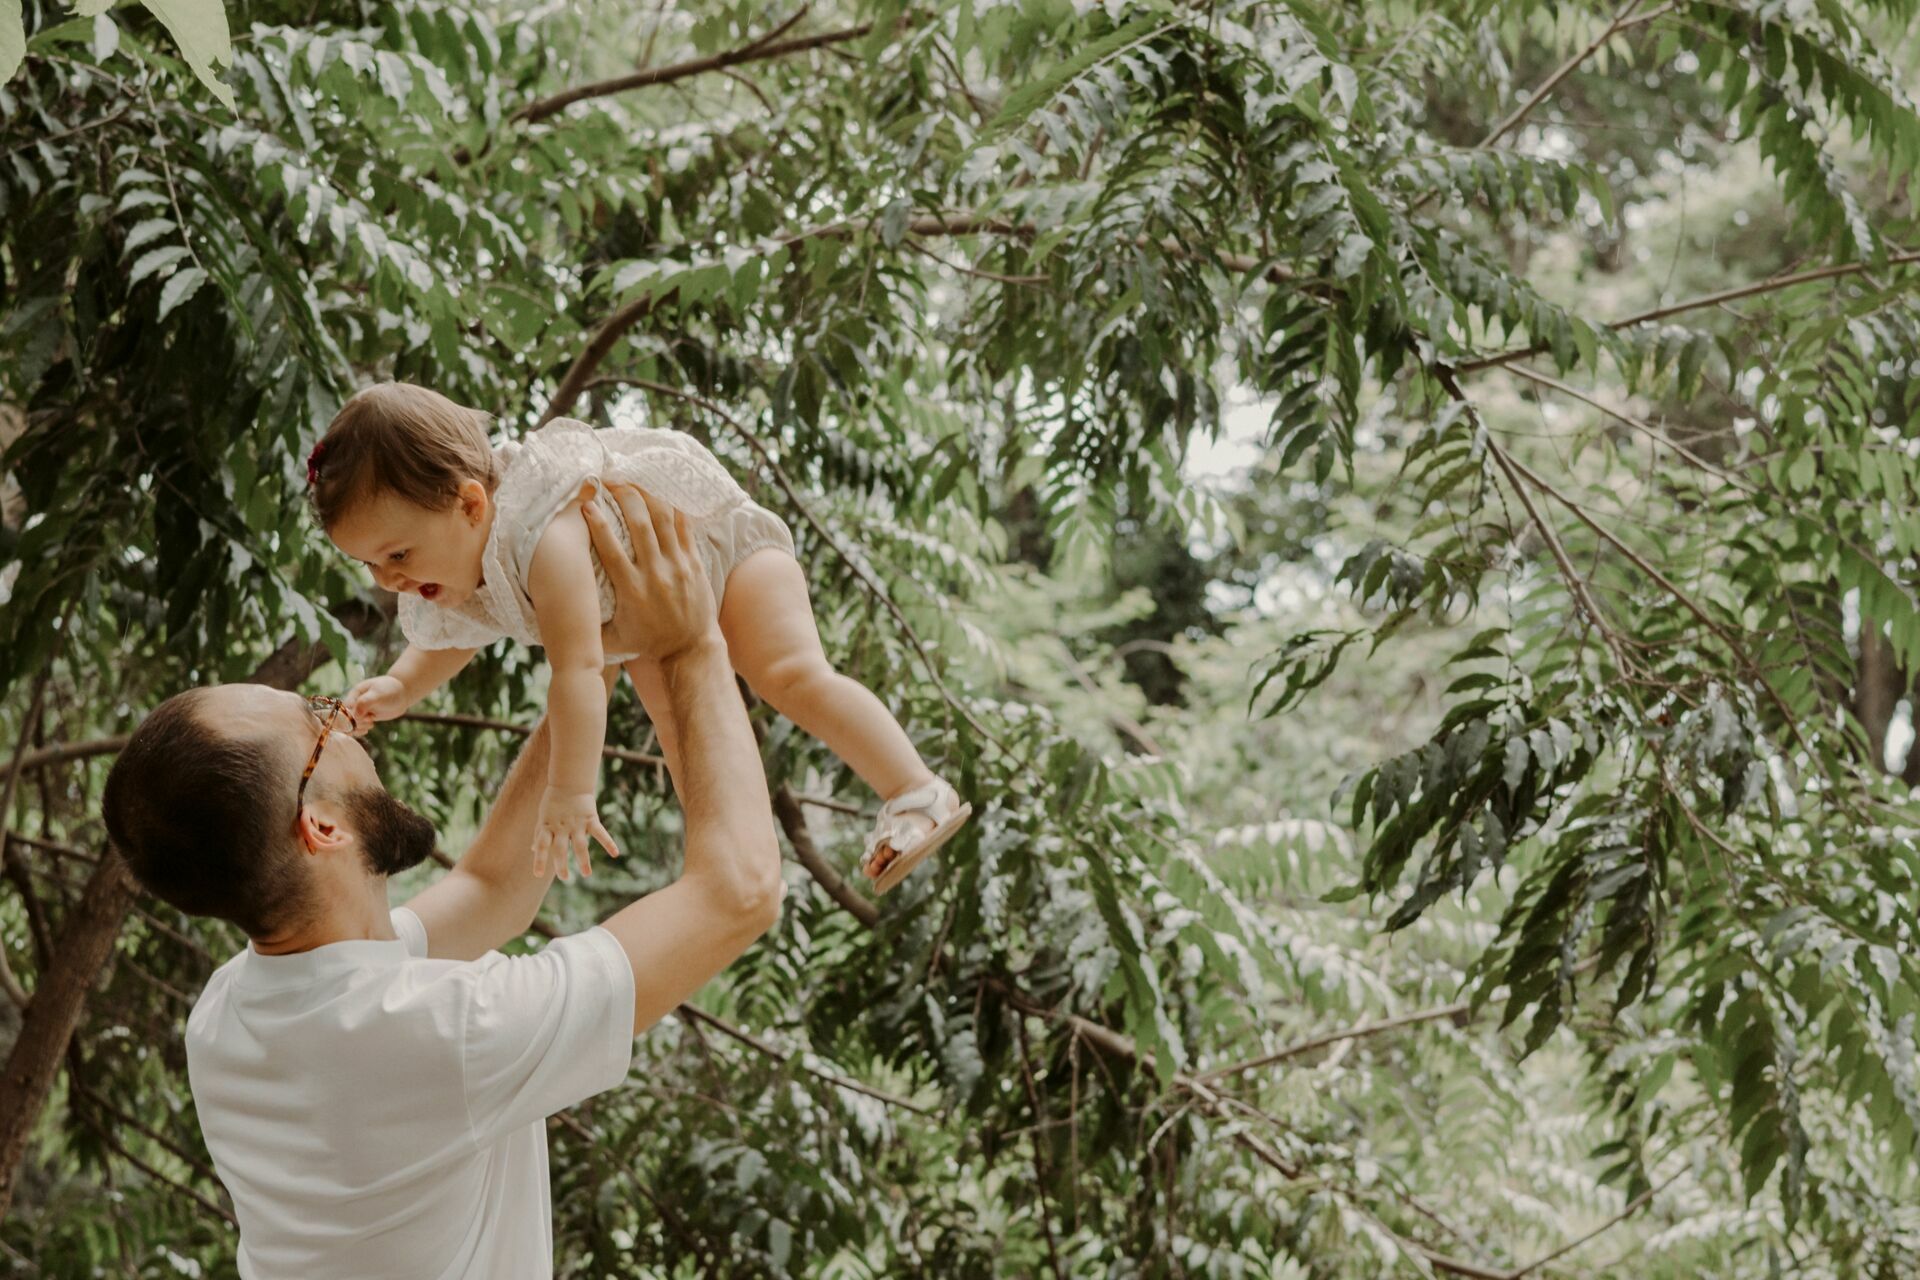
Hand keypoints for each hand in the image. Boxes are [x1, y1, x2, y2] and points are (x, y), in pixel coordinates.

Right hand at [343, 676, 408, 734]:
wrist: (402, 694)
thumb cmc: (390, 690)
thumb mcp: (378, 694)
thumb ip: (365, 702)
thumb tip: (355, 716)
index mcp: (354, 694)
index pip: (343, 709)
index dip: (349, 717)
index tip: (364, 717)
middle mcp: (354, 703)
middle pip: (345, 718)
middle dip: (355, 723)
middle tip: (369, 721)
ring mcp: (359, 711)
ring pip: (350, 725)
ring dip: (358, 727)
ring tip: (371, 724)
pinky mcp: (365, 718)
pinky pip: (357, 727)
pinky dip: (360, 730)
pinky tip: (368, 729)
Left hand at [532, 787, 621, 881]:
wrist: (570, 782)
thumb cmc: (554, 801)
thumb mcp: (543, 817)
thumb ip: (539, 834)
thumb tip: (533, 849)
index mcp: (548, 827)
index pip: (541, 845)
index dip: (539, 859)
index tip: (538, 875)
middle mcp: (561, 827)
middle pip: (560, 849)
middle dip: (562, 864)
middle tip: (565, 878)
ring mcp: (576, 824)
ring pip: (580, 845)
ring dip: (583, 860)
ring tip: (587, 874)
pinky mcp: (590, 819)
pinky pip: (600, 833)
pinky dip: (608, 843)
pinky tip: (615, 853)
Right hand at [580, 481, 720, 663]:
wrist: (690, 649)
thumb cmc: (647, 643)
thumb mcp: (613, 638)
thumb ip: (586, 628)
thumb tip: (555, 620)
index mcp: (631, 589)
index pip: (611, 549)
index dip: (597, 522)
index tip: (586, 503)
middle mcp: (655, 573)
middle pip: (640, 524)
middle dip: (624, 496)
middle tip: (610, 480)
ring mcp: (677, 565)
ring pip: (664, 519)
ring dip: (647, 494)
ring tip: (633, 480)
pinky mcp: (694, 562)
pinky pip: (685, 526)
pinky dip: (673, 506)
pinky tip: (661, 492)